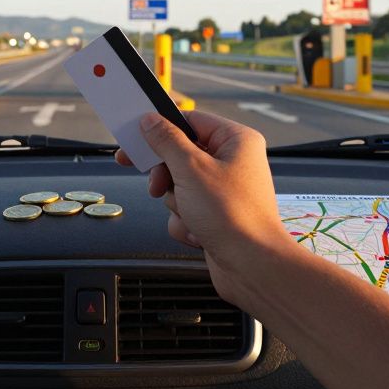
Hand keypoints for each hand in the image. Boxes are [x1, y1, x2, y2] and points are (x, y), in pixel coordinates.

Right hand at [116, 110, 293, 302]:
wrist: (252, 267)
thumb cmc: (234, 216)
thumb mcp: (191, 169)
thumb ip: (166, 141)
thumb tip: (151, 121)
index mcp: (236, 140)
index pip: (191, 121)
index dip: (161, 129)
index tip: (136, 137)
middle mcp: (233, 162)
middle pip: (180, 155)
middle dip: (168, 176)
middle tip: (158, 184)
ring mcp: (224, 190)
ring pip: (179, 185)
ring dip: (177, 202)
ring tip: (192, 214)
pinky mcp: (216, 214)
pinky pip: (186, 209)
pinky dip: (186, 221)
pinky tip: (199, 232)